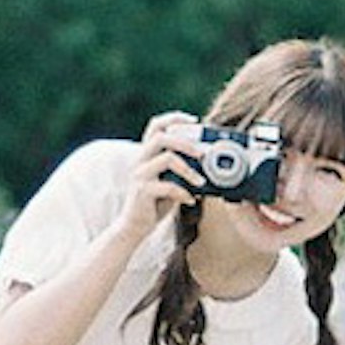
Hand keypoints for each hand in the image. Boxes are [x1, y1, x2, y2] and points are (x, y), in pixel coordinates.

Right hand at [122, 114, 205, 231]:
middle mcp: (141, 160)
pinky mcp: (142, 191)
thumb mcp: (171, 182)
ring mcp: (140, 174)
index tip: (196, 121)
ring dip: (189, 169)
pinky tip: (190, 200)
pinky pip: (167, 186)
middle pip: (161, 136)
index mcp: (147, 153)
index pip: (156, 125)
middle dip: (186, 142)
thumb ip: (183, 170)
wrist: (134, 227)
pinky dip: (183, 192)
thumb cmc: (155, 203)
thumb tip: (210, 164)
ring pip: (167, 158)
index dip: (175, 118)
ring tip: (202, 181)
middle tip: (203, 154)